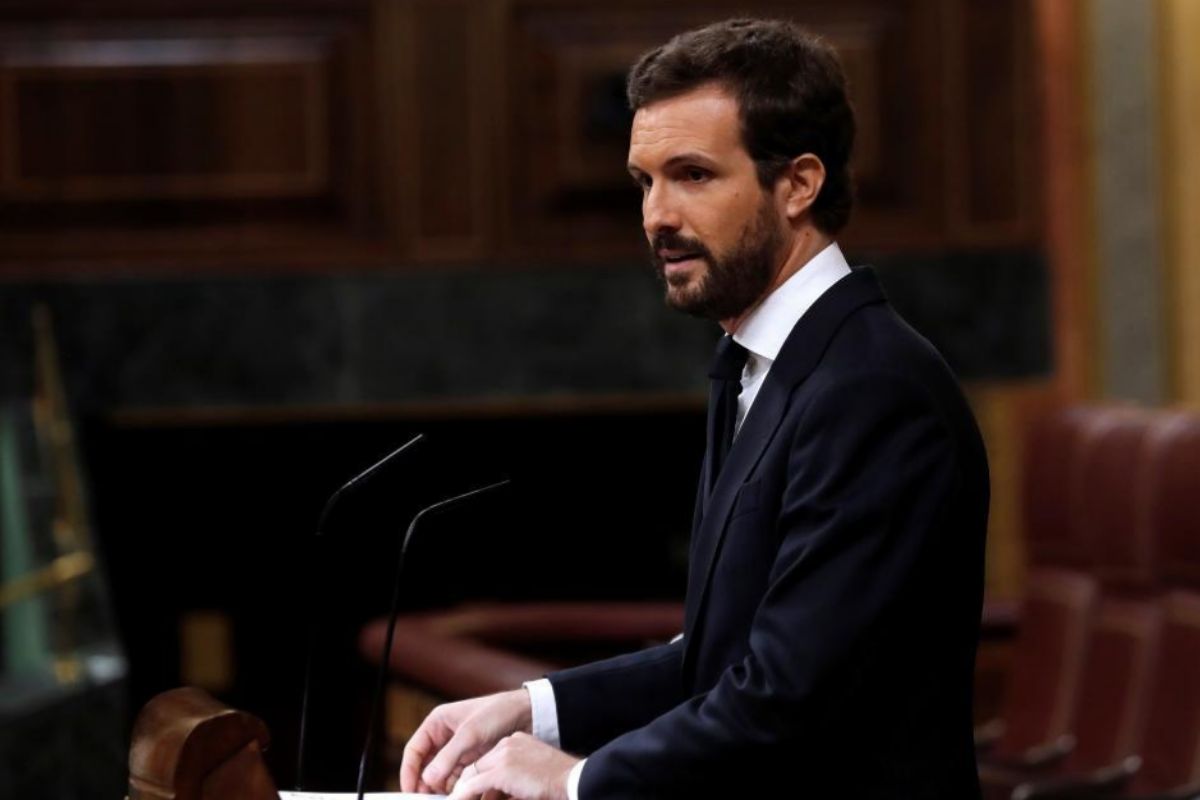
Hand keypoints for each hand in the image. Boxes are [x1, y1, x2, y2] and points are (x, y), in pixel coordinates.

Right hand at [400, 689, 532, 793]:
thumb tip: (428, 779)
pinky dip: (456, 786)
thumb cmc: (498, 713)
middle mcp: (445, 736)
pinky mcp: (471, 759)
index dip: (409, 771)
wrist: (528, 714)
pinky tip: (460, 794)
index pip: (415, 750)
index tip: (409, 791)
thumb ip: (448, 757)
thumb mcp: (471, 734)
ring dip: (441, 787)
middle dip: (425, 783)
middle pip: (425, 765)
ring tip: (445, 799)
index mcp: (438, 722)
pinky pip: (457, 776)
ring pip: (441, 774)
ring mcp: (458, 749)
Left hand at [447, 732, 577, 799]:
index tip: (468, 792)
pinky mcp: (502, 770)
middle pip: (477, 766)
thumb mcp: (531, 775)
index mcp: (516, 742)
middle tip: (457, 798)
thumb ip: (512, 780)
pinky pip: (473, 785)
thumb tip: (489, 793)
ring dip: (463, 793)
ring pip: (472, 775)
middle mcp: (508, 744)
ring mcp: (504, 755)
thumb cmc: (558, 782)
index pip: (488, 760)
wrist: (573, 780)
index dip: (476, 778)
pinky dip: (463, 796)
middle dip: (466, 785)